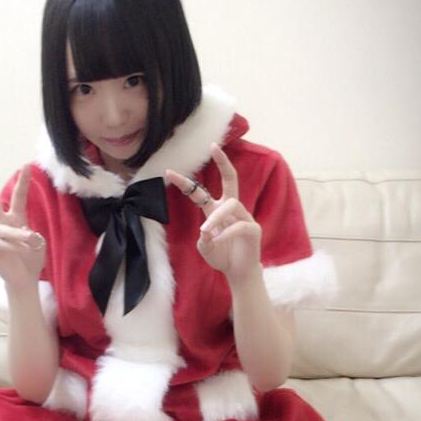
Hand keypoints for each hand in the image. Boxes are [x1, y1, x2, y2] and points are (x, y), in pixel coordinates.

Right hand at [0, 165, 45, 289]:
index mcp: (15, 220)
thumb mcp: (38, 242)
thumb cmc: (30, 259)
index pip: (18, 198)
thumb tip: (21, 232)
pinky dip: (11, 248)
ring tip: (29, 242)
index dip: (22, 182)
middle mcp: (1, 225)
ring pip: (3, 229)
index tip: (26, 165)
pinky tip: (16, 254)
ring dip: (18, 236)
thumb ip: (31, 233)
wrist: (24, 279)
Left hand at [165, 143, 260, 283]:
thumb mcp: (205, 248)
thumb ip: (203, 240)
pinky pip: (240, 225)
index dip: (184, 182)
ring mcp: (244, 217)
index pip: (199, 192)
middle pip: (230, 179)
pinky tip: (218, 240)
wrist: (239, 273)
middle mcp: (230, 209)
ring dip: (216, 217)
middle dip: (223, 162)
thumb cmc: (222, 256)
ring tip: (206, 231)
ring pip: (231, 205)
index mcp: (215, 210)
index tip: (168, 171)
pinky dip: (227, 232)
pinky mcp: (253, 229)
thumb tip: (206, 231)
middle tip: (214, 146)